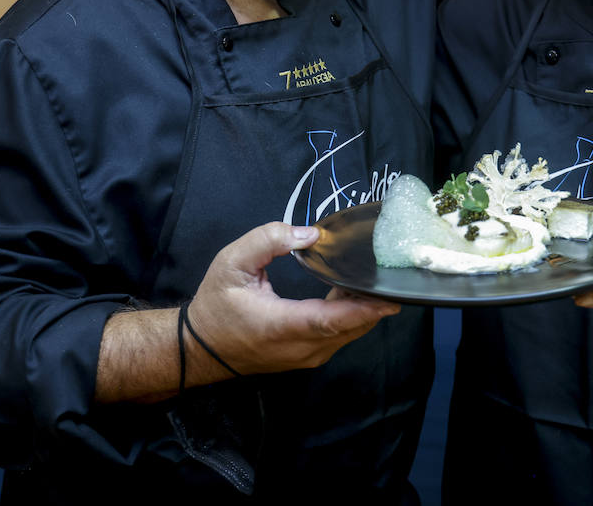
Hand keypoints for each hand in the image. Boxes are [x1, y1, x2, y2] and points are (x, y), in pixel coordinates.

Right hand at [186, 222, 399, 376]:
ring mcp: (307, 357)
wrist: (201, 347)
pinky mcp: (309, 357)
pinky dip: (352, 317)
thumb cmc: (216, 305)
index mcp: (282, 326)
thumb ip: (269, 240)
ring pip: (349, 334)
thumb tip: (310, 235)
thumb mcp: (232, 262)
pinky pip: (340, 337)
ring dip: (363, 308)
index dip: (364, 309)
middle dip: (372, 302)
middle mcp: (301, 349)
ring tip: (371, 278)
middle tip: (389, 273)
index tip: (391, 298)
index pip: (332, 321)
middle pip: (350, 327)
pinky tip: (352, 292)